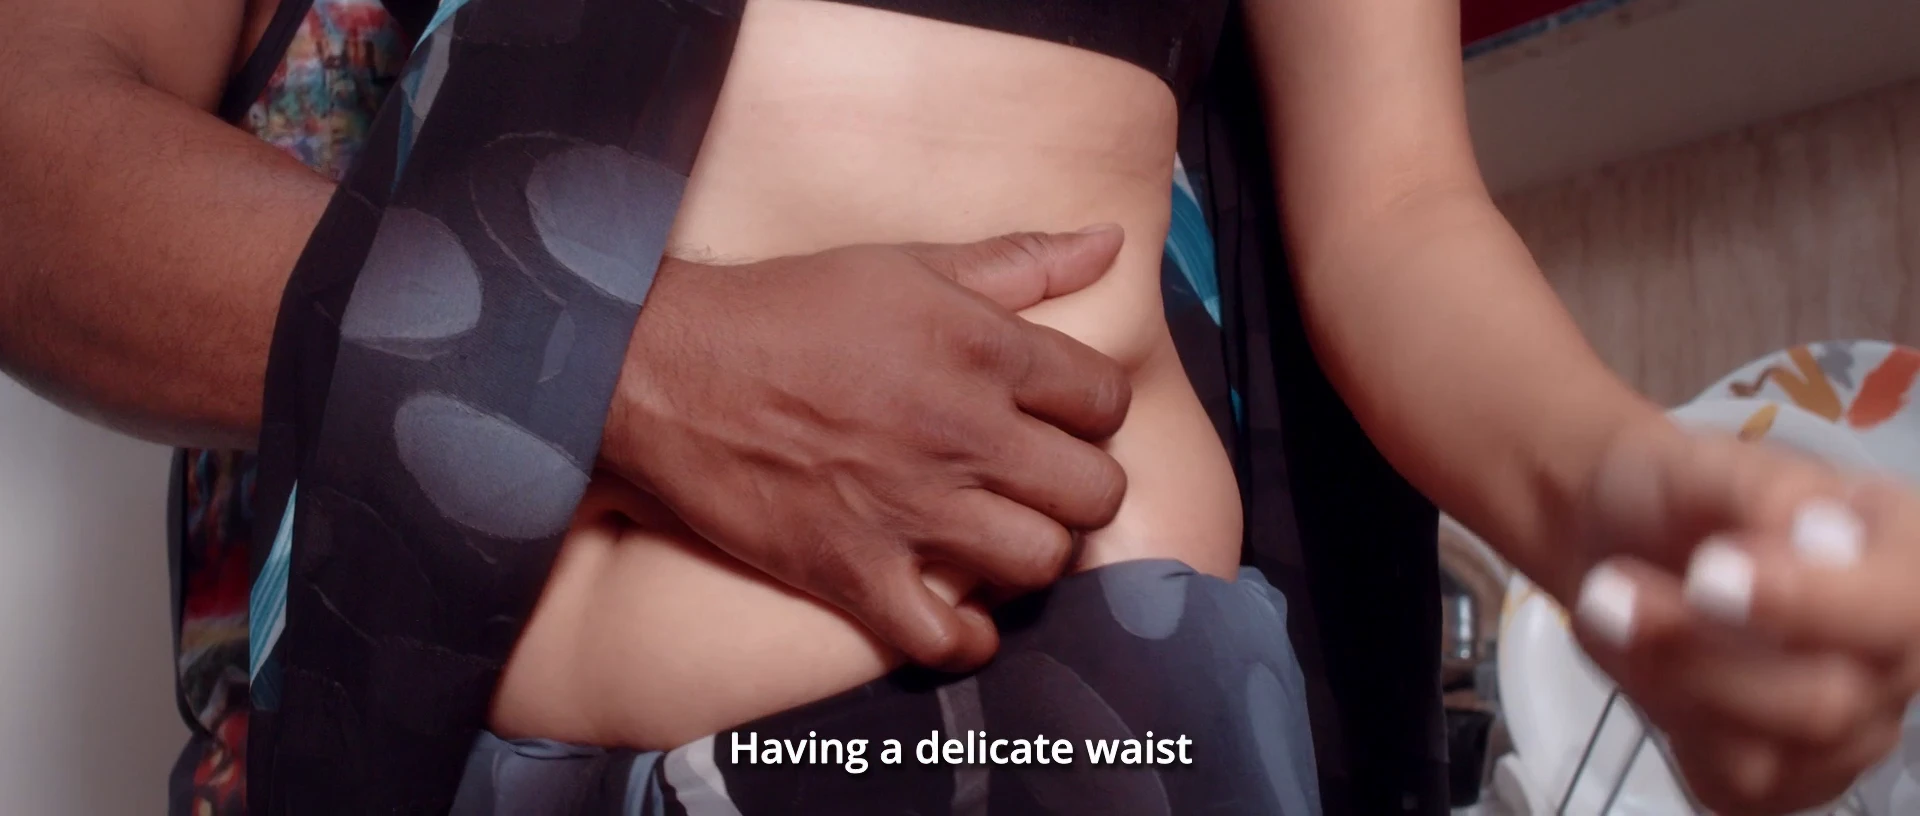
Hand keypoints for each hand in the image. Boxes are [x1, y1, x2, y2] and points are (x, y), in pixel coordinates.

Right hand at [600, 227, 1131, 671]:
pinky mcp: (857, 571)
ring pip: (1041, 562)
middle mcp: (963, 433)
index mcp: (982, 349)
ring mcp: (913, 509)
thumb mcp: (907, 265)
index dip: (1092, 412)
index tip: (1059, 417)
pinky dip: (964, 639)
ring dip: (1032, 555)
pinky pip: (948, 640)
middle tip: (1041, 482)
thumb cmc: (789, 310)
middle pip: (1095, 491)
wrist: (668, 370)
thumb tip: (1105, 244)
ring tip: (1001, 536)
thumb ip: (1017, 262)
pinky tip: (956, 611)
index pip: (1106, 399)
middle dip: (1080, 488)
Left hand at [1563, 416, 1912, 813]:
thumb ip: (1764, 492)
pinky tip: (1631, 654)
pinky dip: (1659, 715)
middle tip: (1613, 588)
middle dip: (1700, 651)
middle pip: (1825, 703)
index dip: (1809, 604)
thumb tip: (1813, 533)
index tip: (1710, 574)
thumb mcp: (1709, 462)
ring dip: (1662, 679)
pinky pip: (1724, 781)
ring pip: (1762, 755)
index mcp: (1903, 561)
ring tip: (1605, 602)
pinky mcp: (1779, 778)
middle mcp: (1893, 657)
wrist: (1615, 536)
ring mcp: (1844, 730)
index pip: (1897, 609)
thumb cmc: (1679, 495)